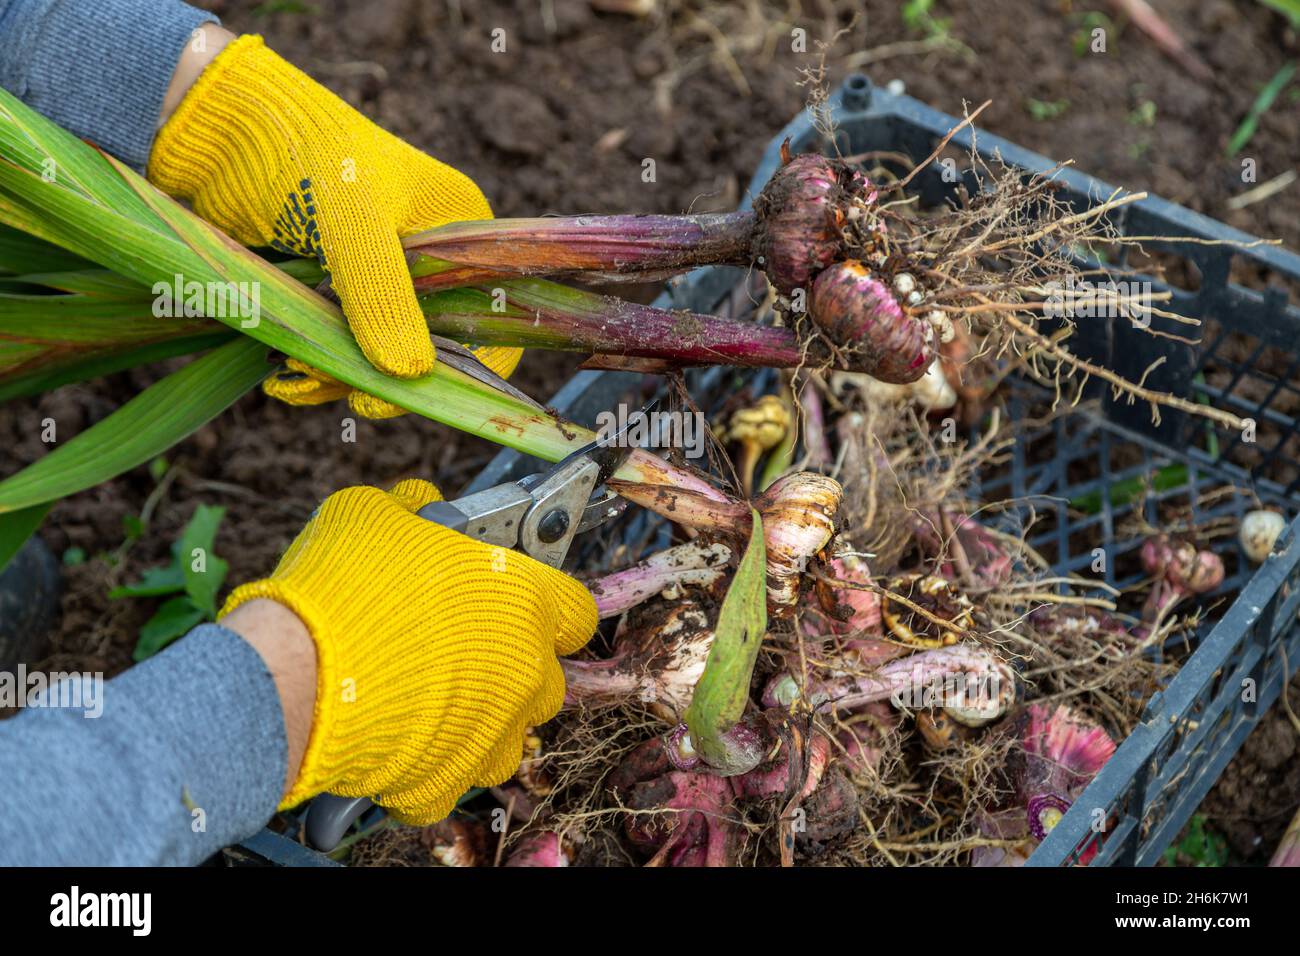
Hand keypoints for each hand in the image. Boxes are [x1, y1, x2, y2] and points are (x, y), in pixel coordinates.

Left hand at [149, 33, 521, 416]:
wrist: (220, 132)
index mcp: (456, 230)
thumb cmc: (304, 156)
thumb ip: (384, 298)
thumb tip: (409, 375)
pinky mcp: (331, 290)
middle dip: (385, 375)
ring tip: (296, 372)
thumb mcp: (354, 225)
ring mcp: (376, 276)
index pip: (488, 315)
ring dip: (340, 375)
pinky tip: (283, 378)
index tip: (406, 391)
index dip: (461, 364)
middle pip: (429, 346)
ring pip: (377, 354)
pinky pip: (337, 347)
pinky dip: (314, 369)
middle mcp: (425, 258)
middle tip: (341, 388)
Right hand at [218, 479, 596, 822]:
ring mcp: (491, 735)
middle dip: (511, 669)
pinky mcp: (447, 783)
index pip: (575, 611)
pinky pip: (452, 779)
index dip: (547, 607)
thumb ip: (415, 510)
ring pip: (507, 736)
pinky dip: (428, 768)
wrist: (292, 674)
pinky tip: (395, 743)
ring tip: (429, 703)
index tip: (519, 606)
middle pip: (545, 677)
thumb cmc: (342, 586)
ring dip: (480, 722)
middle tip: (458, 653)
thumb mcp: (374, 514)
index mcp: (525, 600)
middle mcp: (523, 671)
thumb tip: (421, 504)